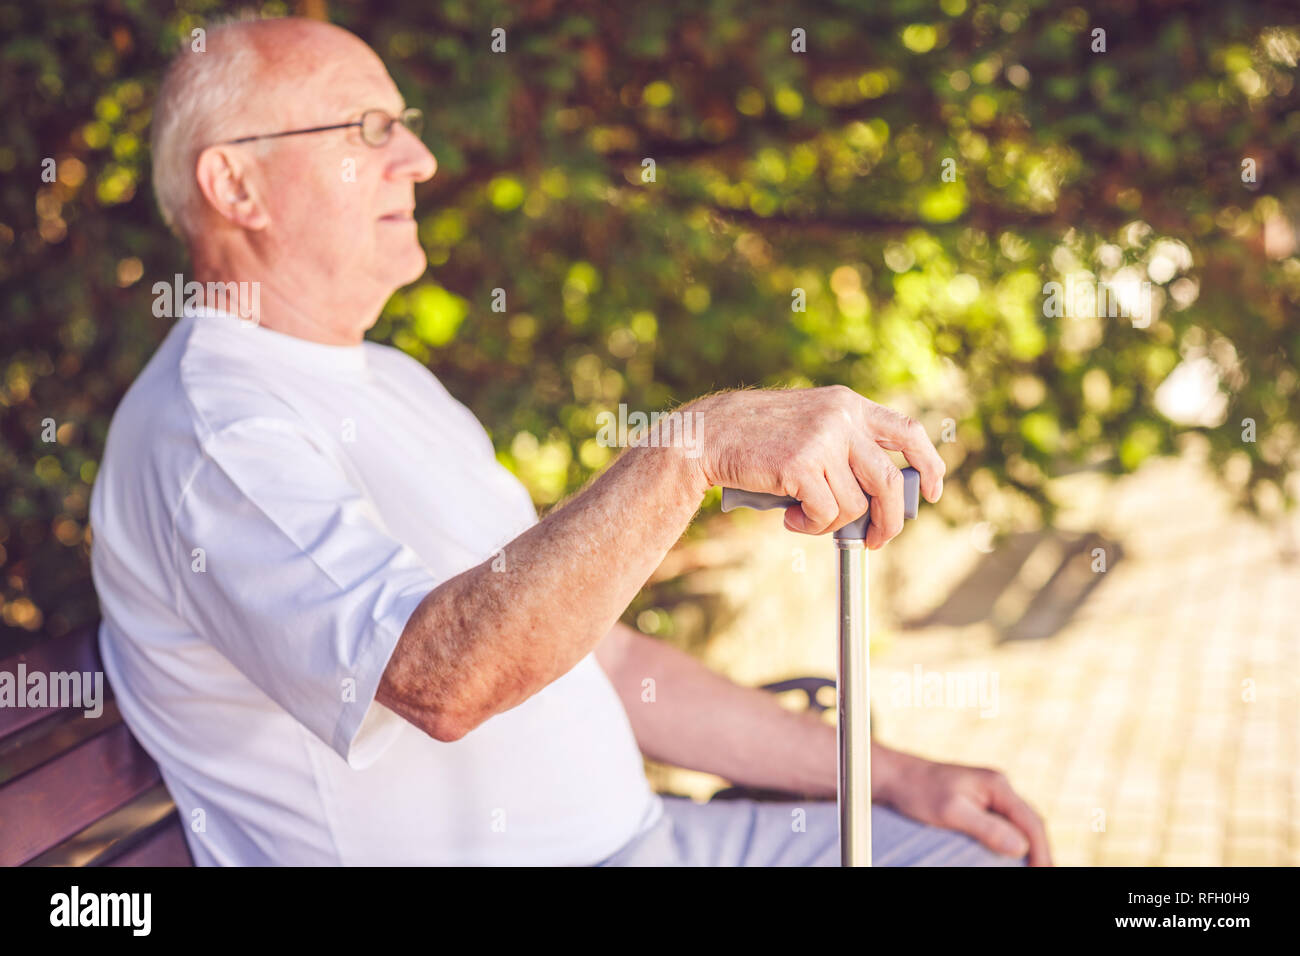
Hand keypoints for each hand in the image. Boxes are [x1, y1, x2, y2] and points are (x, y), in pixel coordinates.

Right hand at [684, 386, 944, 548]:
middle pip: (890, 481)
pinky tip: (789, 518)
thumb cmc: (758, 440)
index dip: (929, 463)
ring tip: (802, 517)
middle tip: (877, 540)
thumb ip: (845, 449)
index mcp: (848, 404)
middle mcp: (842, 418)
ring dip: (831, 524)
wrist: (709, 434)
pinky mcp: (802, 465)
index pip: (908, 431)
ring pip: (854, 505)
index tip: (933, 491)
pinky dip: (809, 526)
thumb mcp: (810, 427)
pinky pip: (825, 514)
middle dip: (890, 521)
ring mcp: (823, 440)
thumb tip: (880, 503)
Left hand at [877, 748, 1052, 865]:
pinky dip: (1012, 843)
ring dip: (1029, 849)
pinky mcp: (979, 804)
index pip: (1032, 821)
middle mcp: (998, 788)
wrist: (895, 777)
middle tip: (1045, 874)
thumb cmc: (918, 791)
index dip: (1042, 851)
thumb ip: (986, 828)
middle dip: (1040, 852)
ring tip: (1034, 869)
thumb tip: (1021, 847)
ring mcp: (989, 796)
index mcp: (997, 785)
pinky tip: (1012, 859)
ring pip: (1019, 825)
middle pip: (1030, 823)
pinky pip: (1004, 826)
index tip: (1044, 872)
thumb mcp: (951, 811)